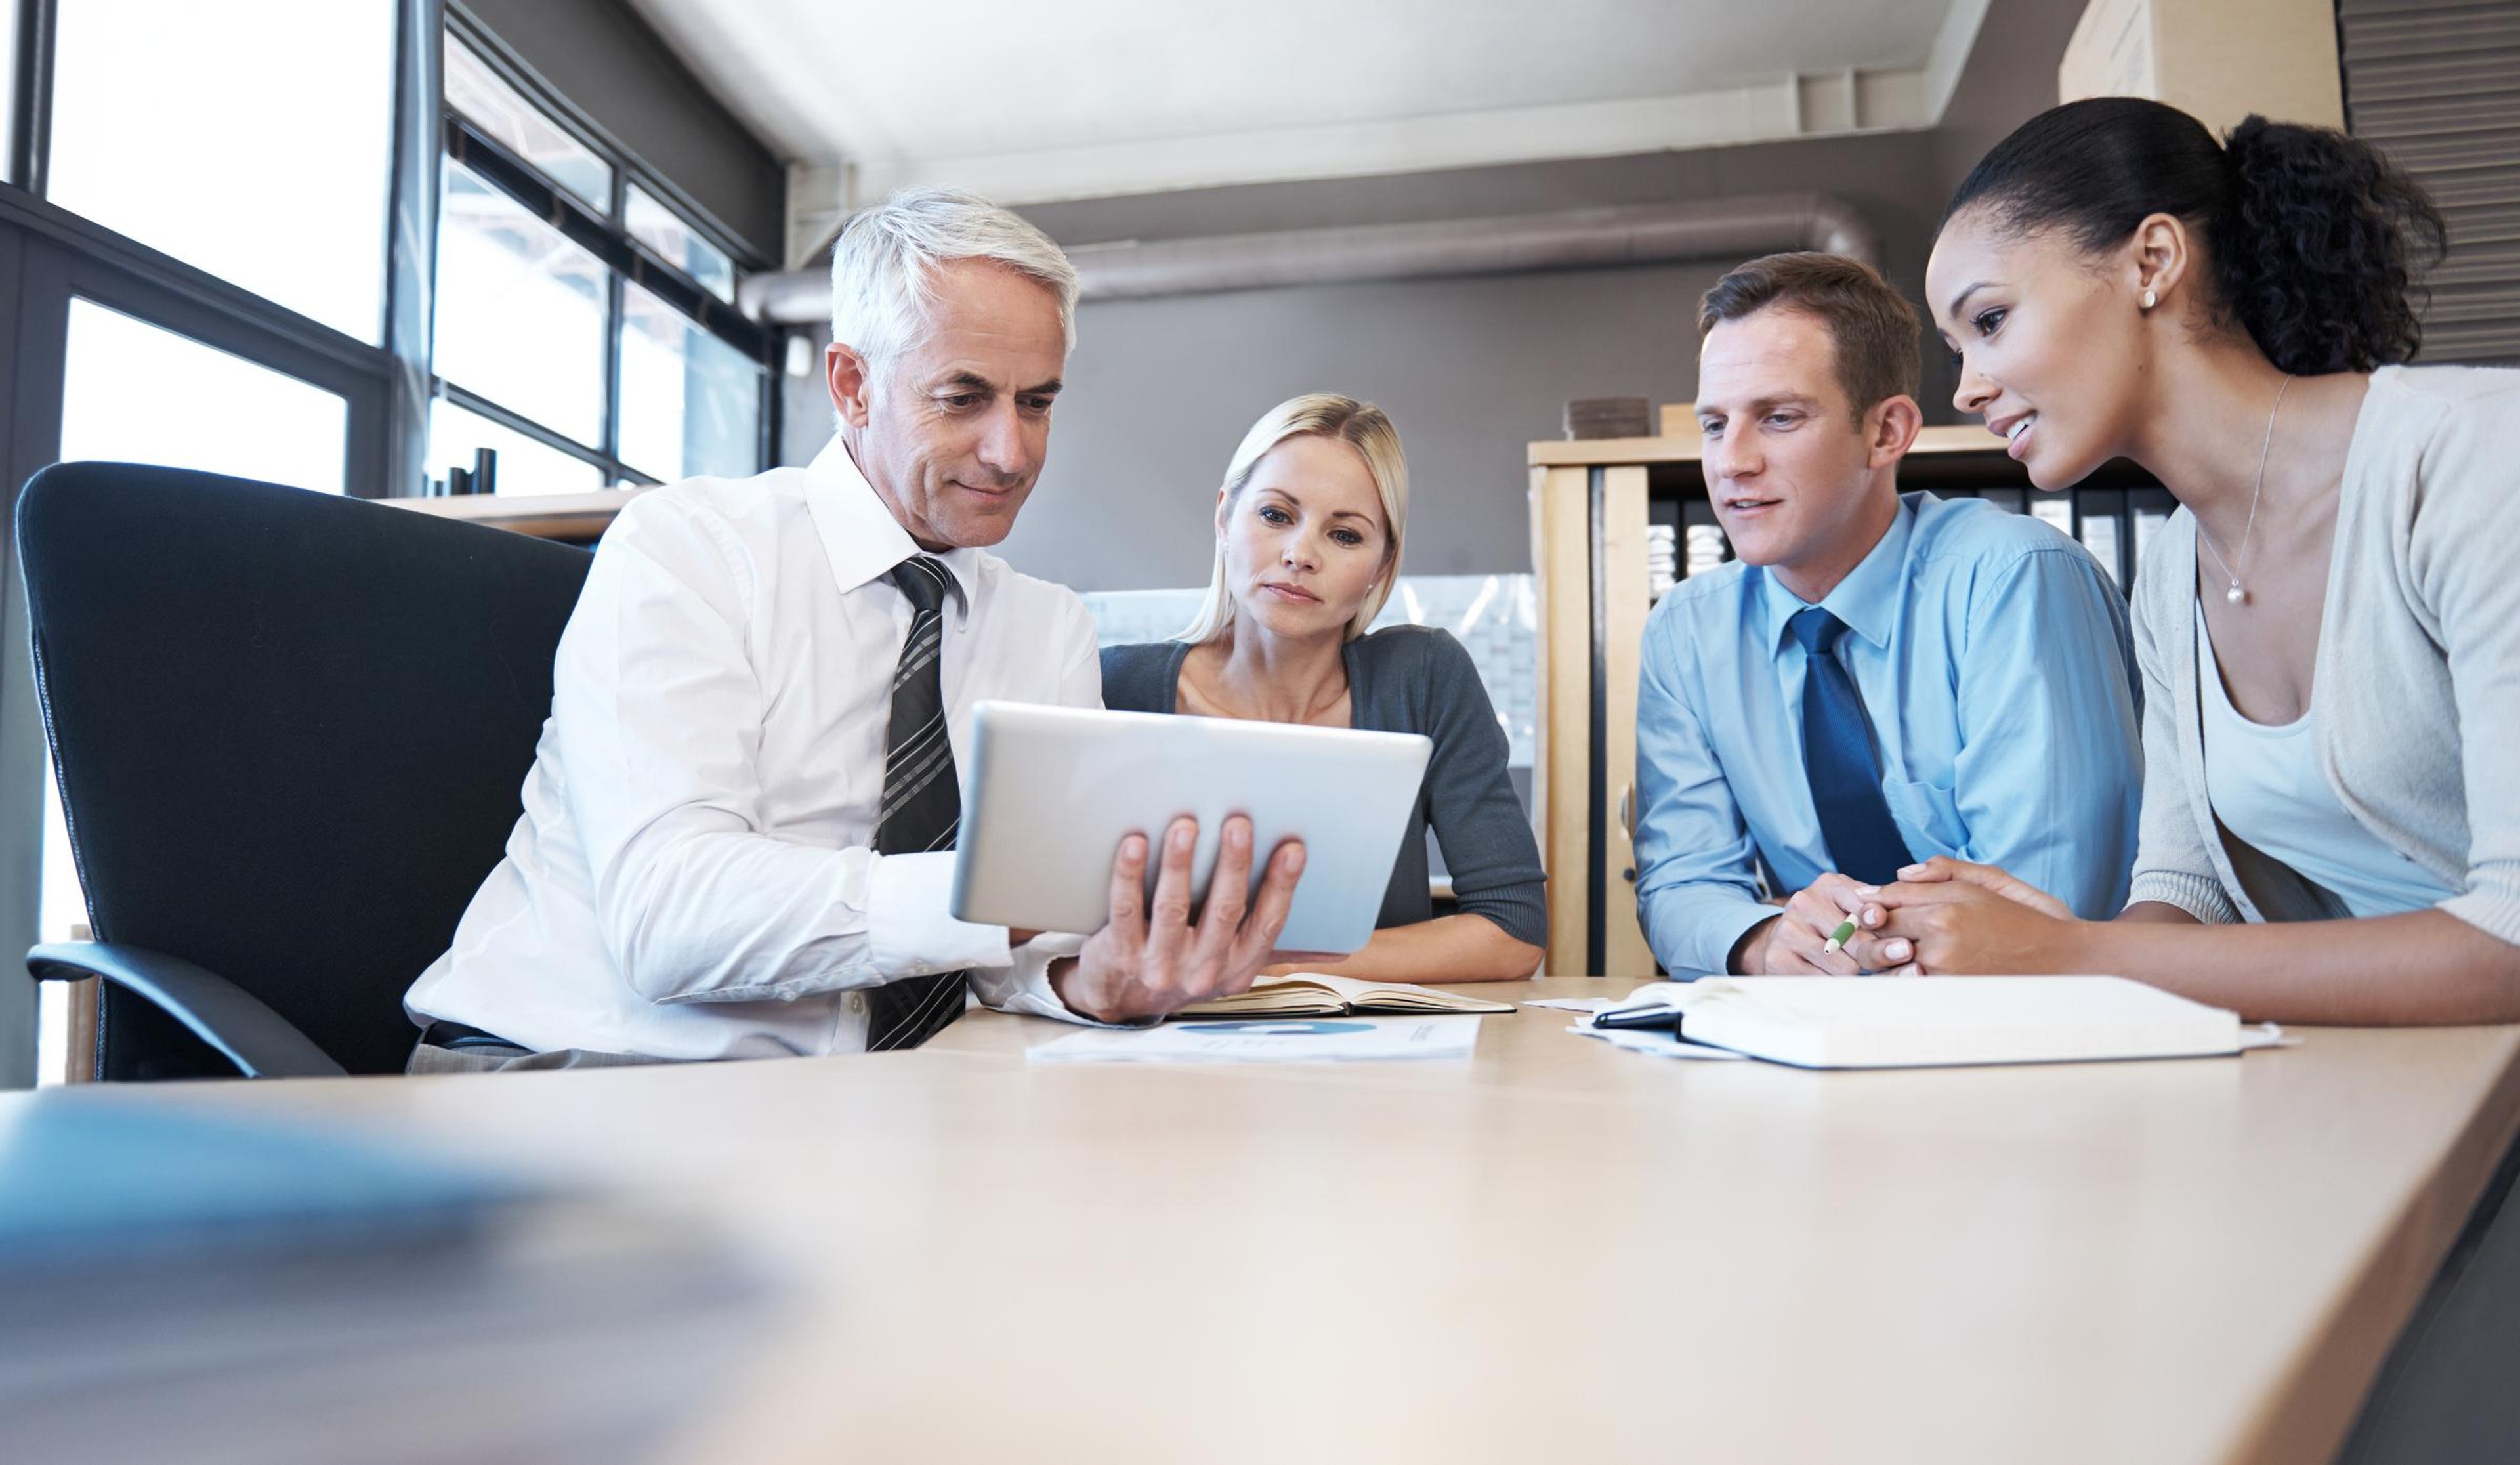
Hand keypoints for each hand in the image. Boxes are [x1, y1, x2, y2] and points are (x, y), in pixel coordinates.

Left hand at [1050, 815, 1304, 1021]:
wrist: (1123, 1000)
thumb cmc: (1183, 965)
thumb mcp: (1229, 963)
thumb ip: (1261, 934)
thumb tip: (1328, 927)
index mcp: (1238, 966)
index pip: (1268, 924)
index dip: (1282, 886)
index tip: (1293, 848)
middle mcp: (1203, 970)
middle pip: (1224, 911)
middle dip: (1233, 864)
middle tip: (1238, 824)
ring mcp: (1161, 964)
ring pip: (1174, 908)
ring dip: (1181, 864)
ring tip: (1185, 827)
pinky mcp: (1122, 952)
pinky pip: (1126, 908)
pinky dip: (1129, 874)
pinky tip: (1135, 843)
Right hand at [1740, 872, 1891, 974]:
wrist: (1781, 944)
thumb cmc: (1830, 929)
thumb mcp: (1853, 913)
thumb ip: (1880, 921)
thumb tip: (1905, 949)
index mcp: (1830, 885)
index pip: (1869, 909)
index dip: (1888, 931)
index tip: (1907, 948)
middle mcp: (1806, 901)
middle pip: (1860, 941)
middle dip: (1880, 959)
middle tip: (1894, 971)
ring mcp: (1789, 929)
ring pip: (1845, 966)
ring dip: (1855, 976)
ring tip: (1848, 970)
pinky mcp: (1777, 957)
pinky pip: (1823, 983)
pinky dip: (1834, 987)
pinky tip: (1830, 979)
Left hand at [1868, 863, 2080, 974]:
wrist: (2057, 959)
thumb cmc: (2020, 917)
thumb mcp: (1983, 883)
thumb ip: (1938, 873)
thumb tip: (1898, 872)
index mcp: (1943, 913)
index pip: (1885, 903)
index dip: (1875, 902)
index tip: (1872, 904)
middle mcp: (1938, 946)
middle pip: (1880, 934)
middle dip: (1876, 927)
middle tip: (1880, 925)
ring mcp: (1941, 976)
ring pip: (1887, 963)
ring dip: (1886, 953)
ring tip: (1902, 945)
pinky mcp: (1947, 997)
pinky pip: (1907, 984)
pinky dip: (1903, 973)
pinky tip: (1917, 964)